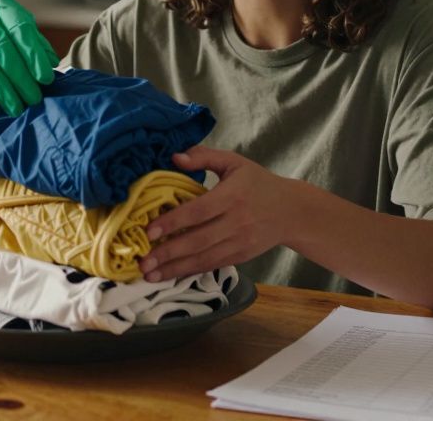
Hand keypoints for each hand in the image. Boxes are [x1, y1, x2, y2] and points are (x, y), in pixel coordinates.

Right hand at [0, 0, 59, 115]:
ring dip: (1, 90)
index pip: (20, 30)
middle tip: (33, 99)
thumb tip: (52, 63)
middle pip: (1, 50)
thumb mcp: (12, 23)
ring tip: (16, 108)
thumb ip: (33, 40)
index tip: (45, 79)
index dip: (33, 56)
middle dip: (20, 78)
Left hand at [140, 146, 294, 281]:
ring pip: (204, 258)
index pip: (199, 210)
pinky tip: (171, 275)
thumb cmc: (257, 182)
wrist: (290, 210)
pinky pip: (212, 265)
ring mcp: (240, 242)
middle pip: (199, 240)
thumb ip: (204, 156)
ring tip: (150, 275)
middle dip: (168, 253)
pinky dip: (190, 271)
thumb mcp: (234, 162)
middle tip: (142, 262)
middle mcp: (237, 221)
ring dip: (175, 269)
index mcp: (233, 195)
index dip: (174, 222)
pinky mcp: (241, 256)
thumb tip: (174, 157)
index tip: (149, 231)